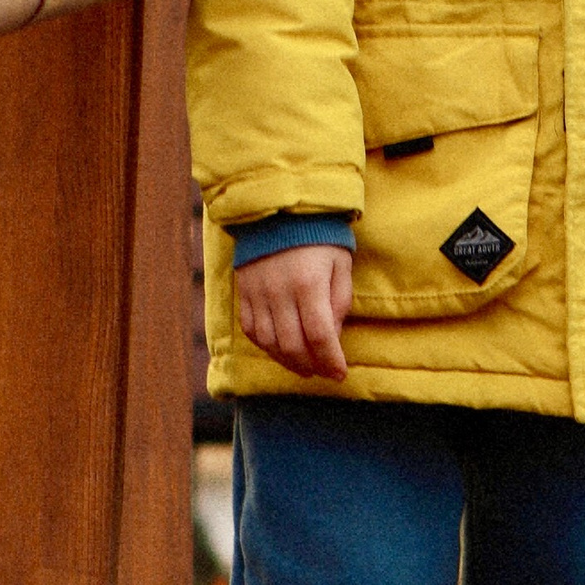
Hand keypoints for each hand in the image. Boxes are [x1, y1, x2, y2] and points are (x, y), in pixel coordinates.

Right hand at [236, 244, 354, 380]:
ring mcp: (258, 294)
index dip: (330, 360)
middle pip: (293, 345)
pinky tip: (280, 350)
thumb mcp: (341, 264)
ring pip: (269, 343)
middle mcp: (279, 293)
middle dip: (311, 365)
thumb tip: (333, 337)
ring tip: (304, 366)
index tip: (340, 375)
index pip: (320, 335)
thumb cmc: (319, 236)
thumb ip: (339, 301)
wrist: (279, 209)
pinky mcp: (244, 292)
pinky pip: (251, 329)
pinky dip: (266, 346)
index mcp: (309, 284)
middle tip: (323, 372)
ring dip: (288, 361)